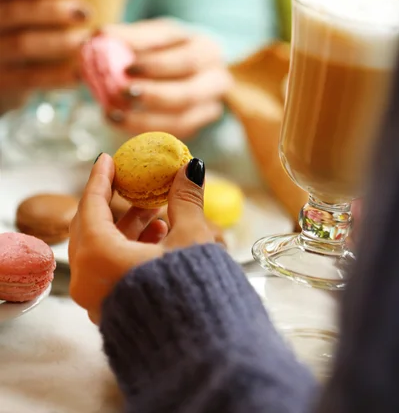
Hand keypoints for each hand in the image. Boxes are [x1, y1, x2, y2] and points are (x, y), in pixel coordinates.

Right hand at [0, 0, 91, 95]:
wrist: (3, 75)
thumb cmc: (30, 31)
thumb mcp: (33, 10)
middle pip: (14, 12)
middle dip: (51, 11)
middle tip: (86, 12)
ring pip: (23, 45)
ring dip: (59, 43)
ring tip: (89, 42)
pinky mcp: (2, 83)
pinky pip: (29, 78)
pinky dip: (56, 76)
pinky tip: (80, 73)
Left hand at [69, 153, 212, 323]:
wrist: (199, 351)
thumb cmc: (191, 292)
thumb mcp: (190, 238)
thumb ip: (186, 199)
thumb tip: (190, 168)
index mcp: (98, 256)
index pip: (91, 205)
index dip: (100, 178)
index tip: (108, 159)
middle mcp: (88, 279)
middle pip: (92, 227)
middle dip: (117, 203)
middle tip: (133, 185)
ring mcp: (96, 298)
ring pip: (103, 249)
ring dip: (127, 227)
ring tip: (158, 213)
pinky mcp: (111, 311)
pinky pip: (110, 269)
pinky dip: (128, 249)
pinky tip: (159, 239)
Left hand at [104, 19, 232, 138]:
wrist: (174, 72)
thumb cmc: (161, 49)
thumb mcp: (150, 36)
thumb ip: (129, 36)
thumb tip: (103, 34)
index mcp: (206, 50)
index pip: (185, 59)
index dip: (156, 65)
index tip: (126, 68)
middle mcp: (216, 80)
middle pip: (188, 94)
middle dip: (153, 96)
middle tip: (122, 92)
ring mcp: (209, 108)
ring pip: (181, 121)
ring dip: (143, 120)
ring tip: (113, 114)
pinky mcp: (195, 128)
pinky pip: (170, 137)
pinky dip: (143, 132)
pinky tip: (120, 122)